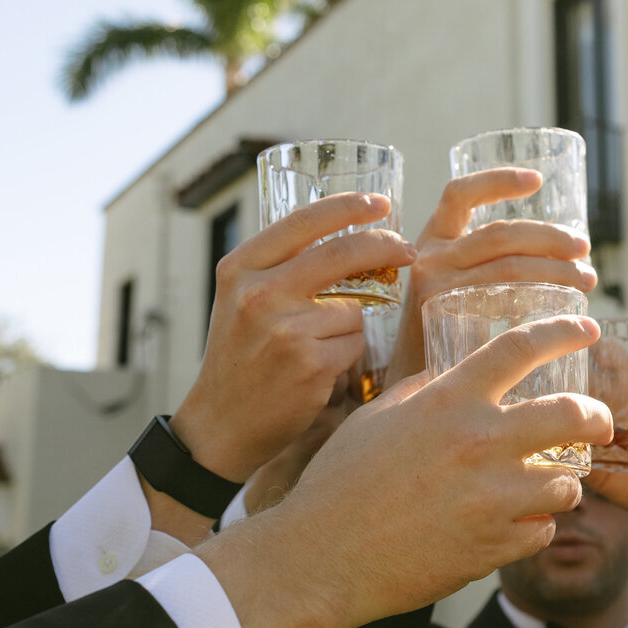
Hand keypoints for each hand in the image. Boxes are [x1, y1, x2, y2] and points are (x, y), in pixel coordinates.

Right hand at [171, 194, 416, 483]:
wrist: (220, 423)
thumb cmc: (242, 356)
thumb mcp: (241, 299)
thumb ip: (281, 267)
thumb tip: (348, 232)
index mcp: (240, 268)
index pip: (304, 221)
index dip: (349, 207)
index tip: (380, 204)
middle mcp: (258, 293)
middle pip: (342, 253)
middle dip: (385, 247)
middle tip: (406, 251)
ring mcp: (285, 329)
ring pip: (355, 308)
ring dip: (352, 325)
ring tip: (318, 347)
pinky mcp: (309, 364)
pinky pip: (355, 343)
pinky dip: (348, 354)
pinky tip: (319, 370)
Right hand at [199, 315, 611, 627]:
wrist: (322, 558)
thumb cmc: (340, 483)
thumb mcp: (379, 416)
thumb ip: (425, 391)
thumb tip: (453, 376)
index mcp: (449, 401)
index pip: (521, 348)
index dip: (562, 332)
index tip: (587, 328)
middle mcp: (478, 442)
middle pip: (572, 415)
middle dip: (598, 417)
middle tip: (600, 423)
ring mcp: (492, 498)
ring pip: (567, 483)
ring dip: (561, 483)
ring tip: (544, 485)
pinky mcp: (494, 546)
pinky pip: (541, 531)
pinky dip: (532, 528)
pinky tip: (509, 526)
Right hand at [389, 169, 595, 383]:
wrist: (407, 388)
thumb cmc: (444, 337)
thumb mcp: (455, 288)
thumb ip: (489, 269)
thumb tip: (563, 260)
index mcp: (433, 238)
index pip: (461, 194)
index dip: (498, 180)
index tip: (537, 179)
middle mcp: (429, 256)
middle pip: (502, 234)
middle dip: (552, 239)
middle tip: (584, 253)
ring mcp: (433, 285)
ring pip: (509, 267)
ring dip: (557, 271)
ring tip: (586, 282)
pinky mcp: (441, 316)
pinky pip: (501, 299)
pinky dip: (539, 299)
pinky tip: (562, 307)